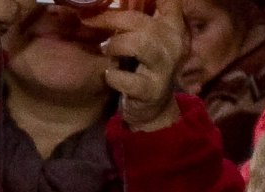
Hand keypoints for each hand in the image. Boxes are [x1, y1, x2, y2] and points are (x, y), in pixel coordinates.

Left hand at [86, 0, 186, 131]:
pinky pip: (129, 79)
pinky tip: (109, 75)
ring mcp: (165, 69)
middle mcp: (174, 45)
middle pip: (143, 21)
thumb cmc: (145, 64)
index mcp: (173, 27)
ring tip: (105, 50)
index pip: (170, 1)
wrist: (154, 108)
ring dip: (115, 45)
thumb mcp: (148, 36)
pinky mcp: (152, 91)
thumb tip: (106, 0)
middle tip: (91, 21)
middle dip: (111, 19)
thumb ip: (137, 16)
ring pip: (140, 44)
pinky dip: (114, 76)